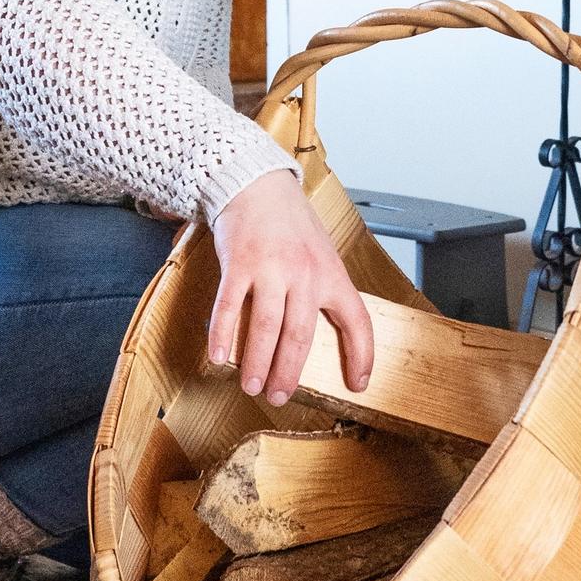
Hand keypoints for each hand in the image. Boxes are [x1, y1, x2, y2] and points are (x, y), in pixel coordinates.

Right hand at [208, 170, 374, 408]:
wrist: (258, 183)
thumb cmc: (291, 222)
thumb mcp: (322, 252)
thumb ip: (323, 288)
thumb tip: (322, 331)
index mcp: (331, 274)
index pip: (357, 321)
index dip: (361, 356)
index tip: (358, 384)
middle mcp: (304, 274)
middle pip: (299, 336)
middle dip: (288, 373)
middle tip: (279, 397)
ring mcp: (270, 269)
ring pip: (265, 328)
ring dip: (257, 363)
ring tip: (252, 387)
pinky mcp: (239, 263)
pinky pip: (229, 307)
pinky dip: (222, 335)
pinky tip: (219, 357)